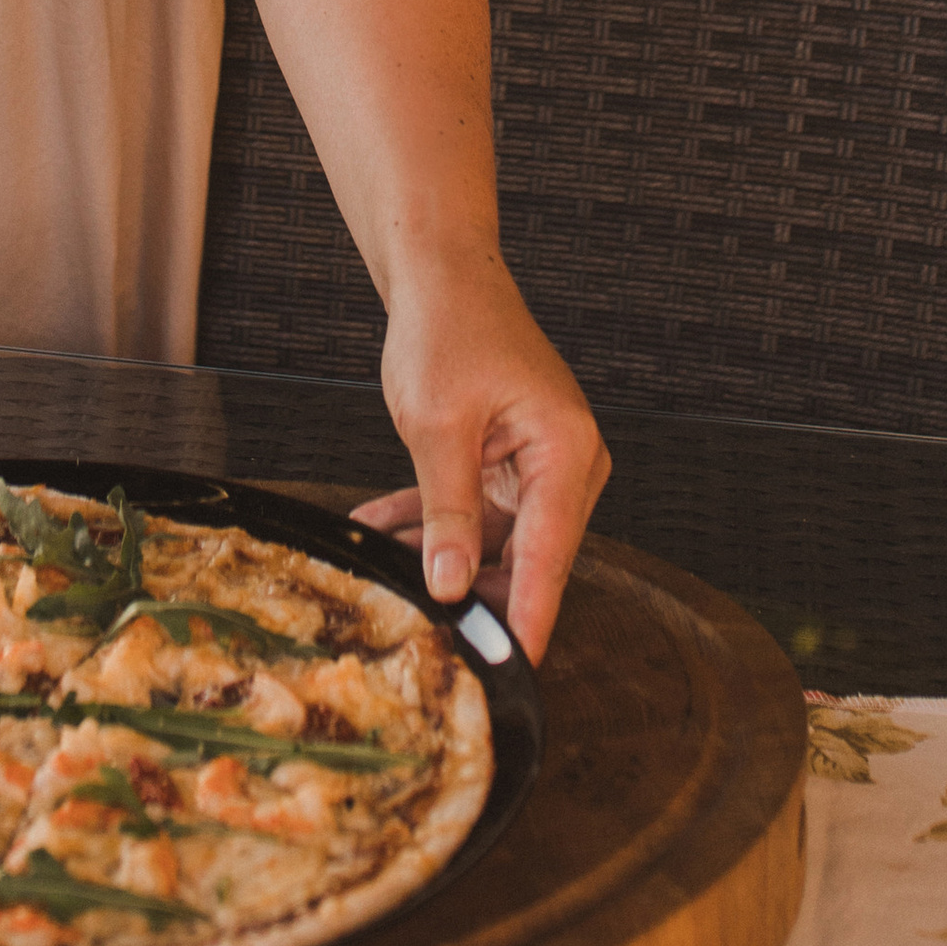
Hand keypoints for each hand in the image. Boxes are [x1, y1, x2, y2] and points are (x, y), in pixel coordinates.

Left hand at [351, 248, 608, 664]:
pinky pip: (476, 515)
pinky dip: (433, 525)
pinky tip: (380, 533)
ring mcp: (541, 467)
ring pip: (496, 543)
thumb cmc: (448, 327)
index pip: (550, 557)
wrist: (442, 275)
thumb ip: (447, 512)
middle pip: (527, 558)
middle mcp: (567, 464)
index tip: (511, 671)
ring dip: (438, 555)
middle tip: (419, 626)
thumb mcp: (437, 426)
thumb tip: (453, 585)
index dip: (526, 619)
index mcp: (566, 451)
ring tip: (379, 567)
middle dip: (471, 591)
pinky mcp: (513, 465)